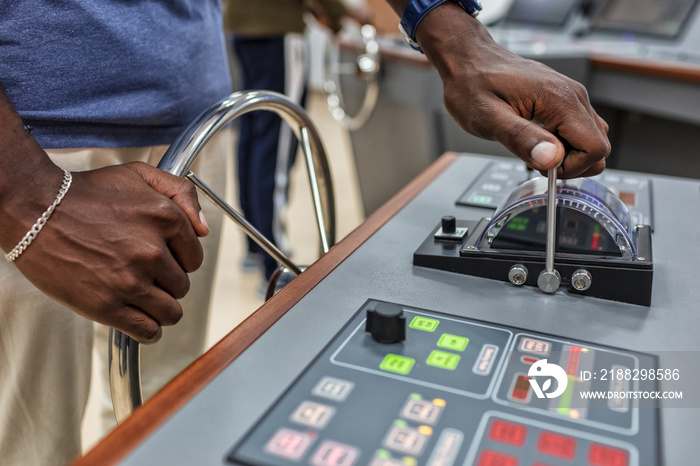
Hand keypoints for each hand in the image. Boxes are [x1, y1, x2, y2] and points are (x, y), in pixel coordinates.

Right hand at [12, 162, 208, 343]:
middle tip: (144, 274)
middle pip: (181, 285)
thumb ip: (182, 193)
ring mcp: (130, 281)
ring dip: (160, 308)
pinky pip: (147, 331)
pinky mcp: (107, 306)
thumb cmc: (84, 194)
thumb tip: (203, 229)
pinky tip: (140, 319)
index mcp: (165, 219)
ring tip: (144, 298)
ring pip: (170, 311)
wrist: (35, 210)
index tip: (165, 259)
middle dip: (166, 282)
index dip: (180, 260)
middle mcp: (152, 251)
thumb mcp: (139, 175)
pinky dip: (149, 331)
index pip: (195, 257)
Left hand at [417, 3, 609, 177]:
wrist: (469, 60)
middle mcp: (573, 95)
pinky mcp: (563, 99)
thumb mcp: (486, 118)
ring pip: (591, 140)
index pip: (595, 149)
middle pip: (598, 147)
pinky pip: (578, 130)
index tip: (541, 165)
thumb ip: (521, 138)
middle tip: (534, 157)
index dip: (571, 168)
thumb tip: (551, 158)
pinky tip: (535, 139)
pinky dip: (562, 143)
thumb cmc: (472, 84)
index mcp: (560, 99)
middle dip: (570, 164)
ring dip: (567, 155)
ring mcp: (570, 96)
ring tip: (532, 147)